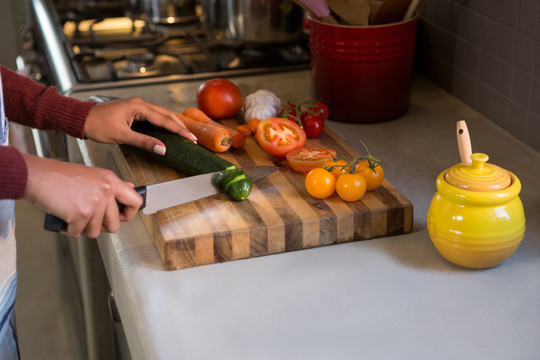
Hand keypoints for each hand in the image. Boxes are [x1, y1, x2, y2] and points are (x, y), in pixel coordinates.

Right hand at [22, 153, 142, 237]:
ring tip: (73, 216)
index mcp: (110, 180)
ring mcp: (95, 202)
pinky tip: (64, 218)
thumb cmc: (58, 176)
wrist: (36, 176)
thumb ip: (110, 185)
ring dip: (82, 228)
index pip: (135, 201)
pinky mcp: (81, 214)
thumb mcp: (91, 175)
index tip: (121, 217)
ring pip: (96, 231)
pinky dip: (69, 230)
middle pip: (115, 224)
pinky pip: (78, 233)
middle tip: (89, 220)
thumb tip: (130, 188)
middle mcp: (106, 190)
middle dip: (100, 227)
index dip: (129, 214)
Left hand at [83, 97, 196, 154]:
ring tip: (185, 133)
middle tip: (192, 138)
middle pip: (166, 114)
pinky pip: (154, 116)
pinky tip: (169, 129)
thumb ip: (144, 142)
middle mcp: (140, 103)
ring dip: (173, 124)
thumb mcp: (122, 136)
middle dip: (180, 126)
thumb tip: (162, 149)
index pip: (164, 120)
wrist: (81, 119)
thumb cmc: (97, 125)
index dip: (179, 131)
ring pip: (161, 114)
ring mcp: (137, 106)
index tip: (191, 138)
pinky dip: (164, 122)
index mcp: (138, 107)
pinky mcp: (134, 111)